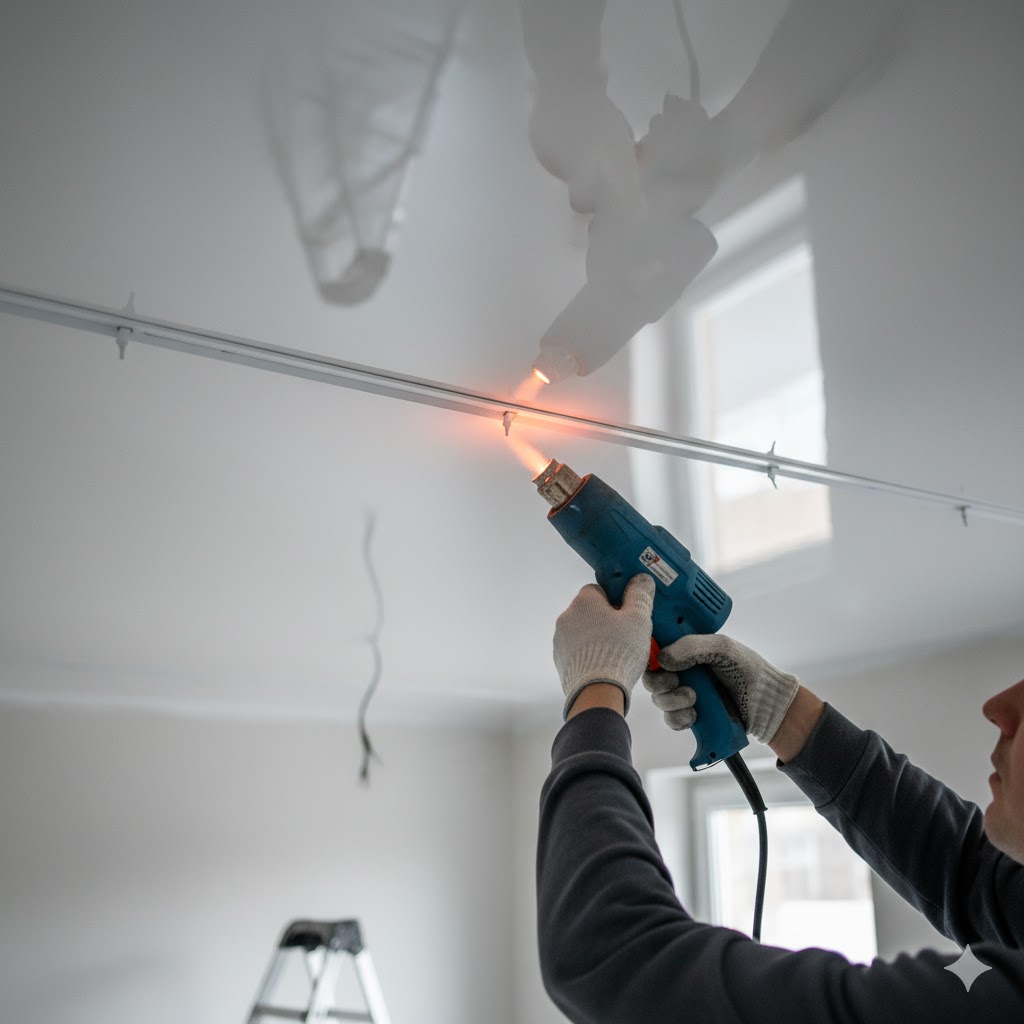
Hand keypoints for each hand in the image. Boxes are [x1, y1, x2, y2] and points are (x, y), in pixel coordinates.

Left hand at [553, 574, 654, 718]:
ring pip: (582, 632)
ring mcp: (561, 640)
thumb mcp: (638, 619)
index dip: (614, 600)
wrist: (597, 691)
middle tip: (625, 634)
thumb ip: (639, 596)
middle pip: (589, 611)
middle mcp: (567, 617)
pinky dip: (589, 655)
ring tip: (616, 653)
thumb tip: (641, 580)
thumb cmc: (618, 652)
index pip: (597, 589)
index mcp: (583, 601)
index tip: (627, 612)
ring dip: (596, 638)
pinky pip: (577, 651)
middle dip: (606, 620)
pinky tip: (604, 665)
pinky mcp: (560, 661)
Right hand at [642, 633, 799, 744]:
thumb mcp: (722, 648)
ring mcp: (684, 694)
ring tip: (693, 699)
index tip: (659, 660)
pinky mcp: (689, 716)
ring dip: (672, 701)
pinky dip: (679, 718)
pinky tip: (694, 715)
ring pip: (659, 699)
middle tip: (675, 682)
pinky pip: (671, 719)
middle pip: (651, 677)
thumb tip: (663, 659)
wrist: (766, 704)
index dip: (651, 655)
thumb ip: (692, 647)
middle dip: (659, 682)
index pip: (656, 649)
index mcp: (686, 650)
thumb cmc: (748, 669)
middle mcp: (682, 671)